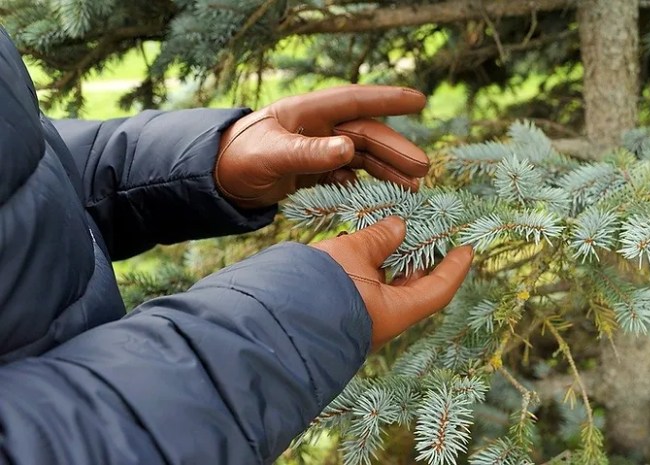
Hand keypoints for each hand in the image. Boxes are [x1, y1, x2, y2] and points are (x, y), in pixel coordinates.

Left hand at [215, 85, 428, 208]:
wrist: (217, 181)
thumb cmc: (239, 158)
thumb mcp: (273, 155)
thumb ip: (309, 153)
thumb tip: (349, 149)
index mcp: (309, 113)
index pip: (355, 102)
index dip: (388, 101)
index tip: (419, 100)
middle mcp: (318, 129)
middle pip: (365, 136)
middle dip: (395, 151)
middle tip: (422, 169)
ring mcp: (317, 150)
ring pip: (361, 158)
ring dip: (386, 171)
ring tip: (412, 187)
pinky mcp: (314, 172)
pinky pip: (346, 177)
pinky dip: (363, 186)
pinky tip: (377, 197)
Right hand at [312, 217, 473, 348]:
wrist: (275, 318)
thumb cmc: (322, 285)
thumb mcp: (354, 253)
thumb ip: (379, 237)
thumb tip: (399, 226)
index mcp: (396, 312)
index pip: (438, 289)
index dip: (454, 267)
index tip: (466, 248)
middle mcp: (383, 321)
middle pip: (413, 288)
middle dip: (418, 258)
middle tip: (423, 231)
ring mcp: (361, 320)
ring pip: (385, 287)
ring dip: (389, 260)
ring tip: (388, 232)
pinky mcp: (341, 314)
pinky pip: (365, 289)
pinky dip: (369, 268)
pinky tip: (359, 246)